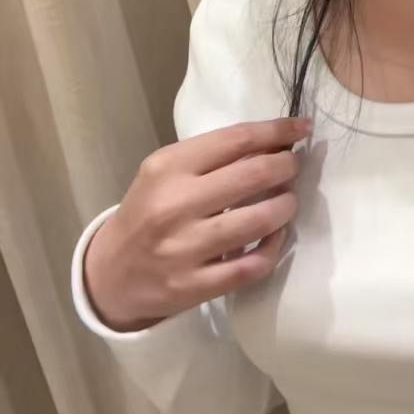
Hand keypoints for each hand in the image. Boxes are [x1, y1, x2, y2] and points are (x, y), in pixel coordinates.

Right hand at [82, 117, 311, 331]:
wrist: (111, 273)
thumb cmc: (149, 210)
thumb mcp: (167, 172)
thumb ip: (214, 156)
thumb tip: (274, 140)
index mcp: (168, 167)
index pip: (236, 139)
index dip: (277, 130)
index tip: (302, 127)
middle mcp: (175, 205)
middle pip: (254, 175)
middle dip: (287, 166)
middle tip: (294, 166)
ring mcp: (184, 248)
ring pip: (259, 221)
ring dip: (286, 206)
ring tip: (288, 200)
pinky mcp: (194, 286)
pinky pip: (252, 265)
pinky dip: (273, 247)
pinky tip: (275, 236)